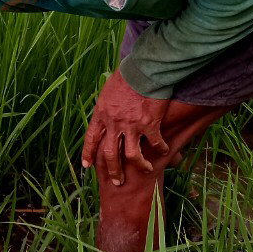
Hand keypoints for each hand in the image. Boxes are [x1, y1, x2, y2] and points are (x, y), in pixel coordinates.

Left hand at [81, 69, 171, 185]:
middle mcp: (114, 123)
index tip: (87, 166)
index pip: (91, 139)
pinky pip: (154, 143)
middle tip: (117, 182)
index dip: (88, 154)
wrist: (142, 69)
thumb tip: (107, 110)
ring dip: (138, 165)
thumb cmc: (126, 75)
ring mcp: (131, 125)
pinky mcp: (149, 124)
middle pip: (110, 154)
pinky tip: (165, 151)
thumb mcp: (108, 91)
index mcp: (101, 114)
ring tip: (144, 170)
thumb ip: (107, 105)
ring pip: (131, 156)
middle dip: (113, 170)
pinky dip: (160, 148)